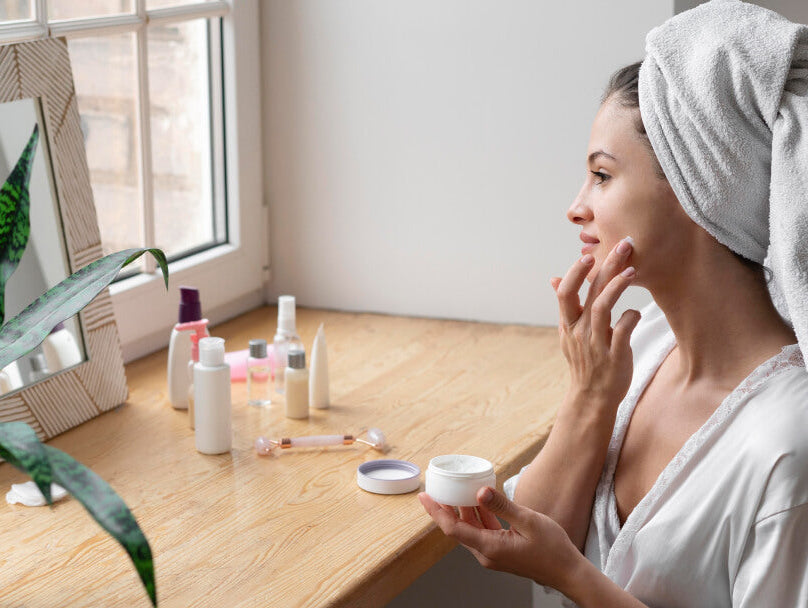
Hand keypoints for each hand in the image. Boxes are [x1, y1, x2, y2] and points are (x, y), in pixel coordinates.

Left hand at [419, 487, 582, 591]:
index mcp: (490, 547)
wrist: (568, 571)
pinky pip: (483, 531)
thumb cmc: (553, 550)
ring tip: (456, 489)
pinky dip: (478, 516)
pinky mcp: (501, 551)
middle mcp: (487, 553)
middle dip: (445, 508)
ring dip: (463, 510)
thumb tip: (479, 492)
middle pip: (458, 528)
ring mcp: (493, 554)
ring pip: (470, 529)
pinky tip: (479, 501)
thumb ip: (502, 506)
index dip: (436, 511)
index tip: (424, 496)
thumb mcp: (528, 521)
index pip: (453, 528)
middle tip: (437, 487)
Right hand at [550, 238, 640, 410]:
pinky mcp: (614, 356)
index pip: (566, 292)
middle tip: (624, 244)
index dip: (576, 271)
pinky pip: (623, 330)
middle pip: (589, 292)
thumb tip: (555, 278)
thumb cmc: (584, 361)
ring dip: (617, 286)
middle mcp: (579, 332)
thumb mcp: (569, 333)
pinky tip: (636, 312)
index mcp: (568, 324)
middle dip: (606, 265)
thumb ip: (566, 306)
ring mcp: (595, 344)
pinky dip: (631, 316)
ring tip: (632, 270)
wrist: (592, 397)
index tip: (589, 254)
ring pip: (603, 307)